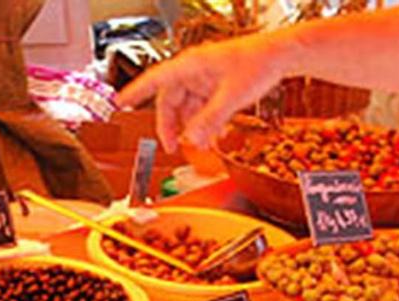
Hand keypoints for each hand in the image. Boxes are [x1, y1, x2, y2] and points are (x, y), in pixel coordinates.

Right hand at [115, 32, 290, 152]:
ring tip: (202, 146)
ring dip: (192, 128)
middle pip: (170, 102)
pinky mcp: (215, 86)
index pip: (154, 80)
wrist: (280, 55)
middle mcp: (193, 71)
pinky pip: (202, 109)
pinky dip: (205, 124)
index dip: (135, 92)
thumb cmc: (257, 64)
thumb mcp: (232, 97)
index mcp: (190, 65)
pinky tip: (215, 137)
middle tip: (173, 147)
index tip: (118, 102)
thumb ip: (210, 121)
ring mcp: (204, 79)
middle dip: (171, 126)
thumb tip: (192, 141)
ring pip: (187, 108)